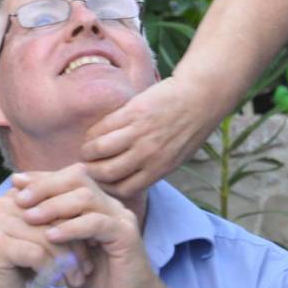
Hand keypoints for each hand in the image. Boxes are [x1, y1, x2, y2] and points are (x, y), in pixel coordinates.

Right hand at [0, 183, 91, 287]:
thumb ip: (63, 219)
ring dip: (68, 261)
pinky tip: (58, 283)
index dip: (80, 222)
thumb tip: (97, 206)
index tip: (95, 243)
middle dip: (77, 244)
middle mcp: (5, 203)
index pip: (59, 200)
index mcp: (19, 195)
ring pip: (49, 237)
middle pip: (55, 218)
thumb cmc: (27, 268)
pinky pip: (37, 253)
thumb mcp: (48, 239)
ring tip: (77, 278)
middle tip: (87, 267)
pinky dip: (52, 270)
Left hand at [14, 164, 169, 287]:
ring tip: (30, 217)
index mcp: (99, 205)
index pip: (70, 178)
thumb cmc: (96, 283)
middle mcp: (112, 206)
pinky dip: (71, 227)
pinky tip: (51, 236)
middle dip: (45, 185)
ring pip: (86, 197)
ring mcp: (121, 218)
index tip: (15, 182)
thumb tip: (21, 214)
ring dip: (54, 206)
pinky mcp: (126, 235)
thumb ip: (52, 230)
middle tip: (19, 198)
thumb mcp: (67, 252)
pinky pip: (96, 222)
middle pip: (79, 179)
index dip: (43, 178)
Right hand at [81, 75, 222, 198]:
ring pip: (100, 149)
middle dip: (91, 172)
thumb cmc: (190, 127)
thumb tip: (130, 178)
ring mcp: (140, 133)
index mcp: (160, 169)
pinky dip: (94, 132)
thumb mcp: (177, 157)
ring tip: (87, 149)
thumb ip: (155, 168)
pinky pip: (104, 127)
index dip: (107, 189)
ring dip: (88, 151)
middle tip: (87, 165)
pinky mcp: (133, 112)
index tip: (101, 182)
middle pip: (107, 173)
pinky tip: (93, 133)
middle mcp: (148, 154)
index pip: (124, 190)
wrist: (200, 97)